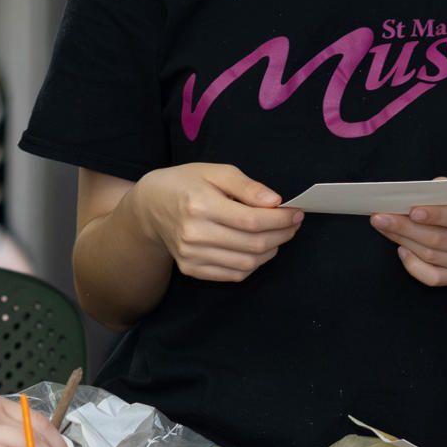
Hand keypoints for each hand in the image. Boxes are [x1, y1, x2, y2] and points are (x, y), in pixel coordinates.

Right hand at [132, 164, 301, 282]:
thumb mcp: (215, 171)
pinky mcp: (191, 269)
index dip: (281, 219)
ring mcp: (191, 255)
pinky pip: (233, 274)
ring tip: (278, 236)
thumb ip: (246, 186)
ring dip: (271, 251)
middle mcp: (194, 234)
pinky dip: (253, 264)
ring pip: (247, 263)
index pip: (252, 220)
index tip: (296, 213)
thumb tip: (275, 201)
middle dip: (281, 235)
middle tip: (293, 224)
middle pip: (252, 244)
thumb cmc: (186, 184)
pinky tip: (258, 249)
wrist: (149, 207)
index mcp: (200, 205)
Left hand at [372, 196, 446, 286]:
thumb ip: (444, 191)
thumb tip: (414, 193)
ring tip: (383, 227)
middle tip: (380, 218)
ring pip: (432, 256)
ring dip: (403, 240)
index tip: (411, 210)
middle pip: (439, 239)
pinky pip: (433, 277)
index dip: (435, 214)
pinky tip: (402, 249)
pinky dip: (414, 265)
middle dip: (406, 228)